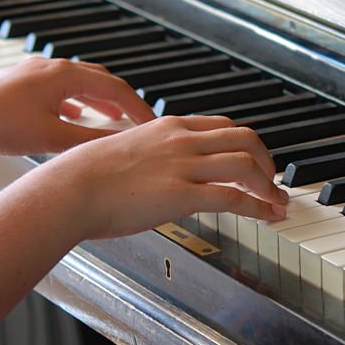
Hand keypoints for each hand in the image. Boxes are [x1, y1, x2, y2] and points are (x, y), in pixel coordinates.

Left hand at [0, 57, 154, 155]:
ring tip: (112, 118)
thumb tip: (123, 144)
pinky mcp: (20, 84)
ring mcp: (34, 73)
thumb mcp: (53, 139)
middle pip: (99, 80)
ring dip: (98, 101)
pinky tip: (74, 118)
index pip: (115, 88)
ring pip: (78, 84)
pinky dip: (74, 102)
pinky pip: (58, 90)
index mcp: (64, 74)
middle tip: (137, 120)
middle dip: (121, 101)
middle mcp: (50, 67)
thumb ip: (92, 140)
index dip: (138, 108)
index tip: (152, 124)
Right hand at [40, 115, 288, 240]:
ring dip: (269, 186)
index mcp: (168, 127)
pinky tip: (266, 217)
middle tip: (273, 182)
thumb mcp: (125, 152)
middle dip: (267, 161)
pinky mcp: (182, 194)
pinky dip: (258, 207)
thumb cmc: (84, 177)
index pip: (223, 127)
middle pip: (245, 138)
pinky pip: (233, 197)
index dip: (247, 145)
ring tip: (276, 204)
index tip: (255, 162)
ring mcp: (183, 165)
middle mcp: (181, 140)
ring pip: (246, 164)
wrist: (68, 189)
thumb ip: (149, 157)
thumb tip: (156, 174)